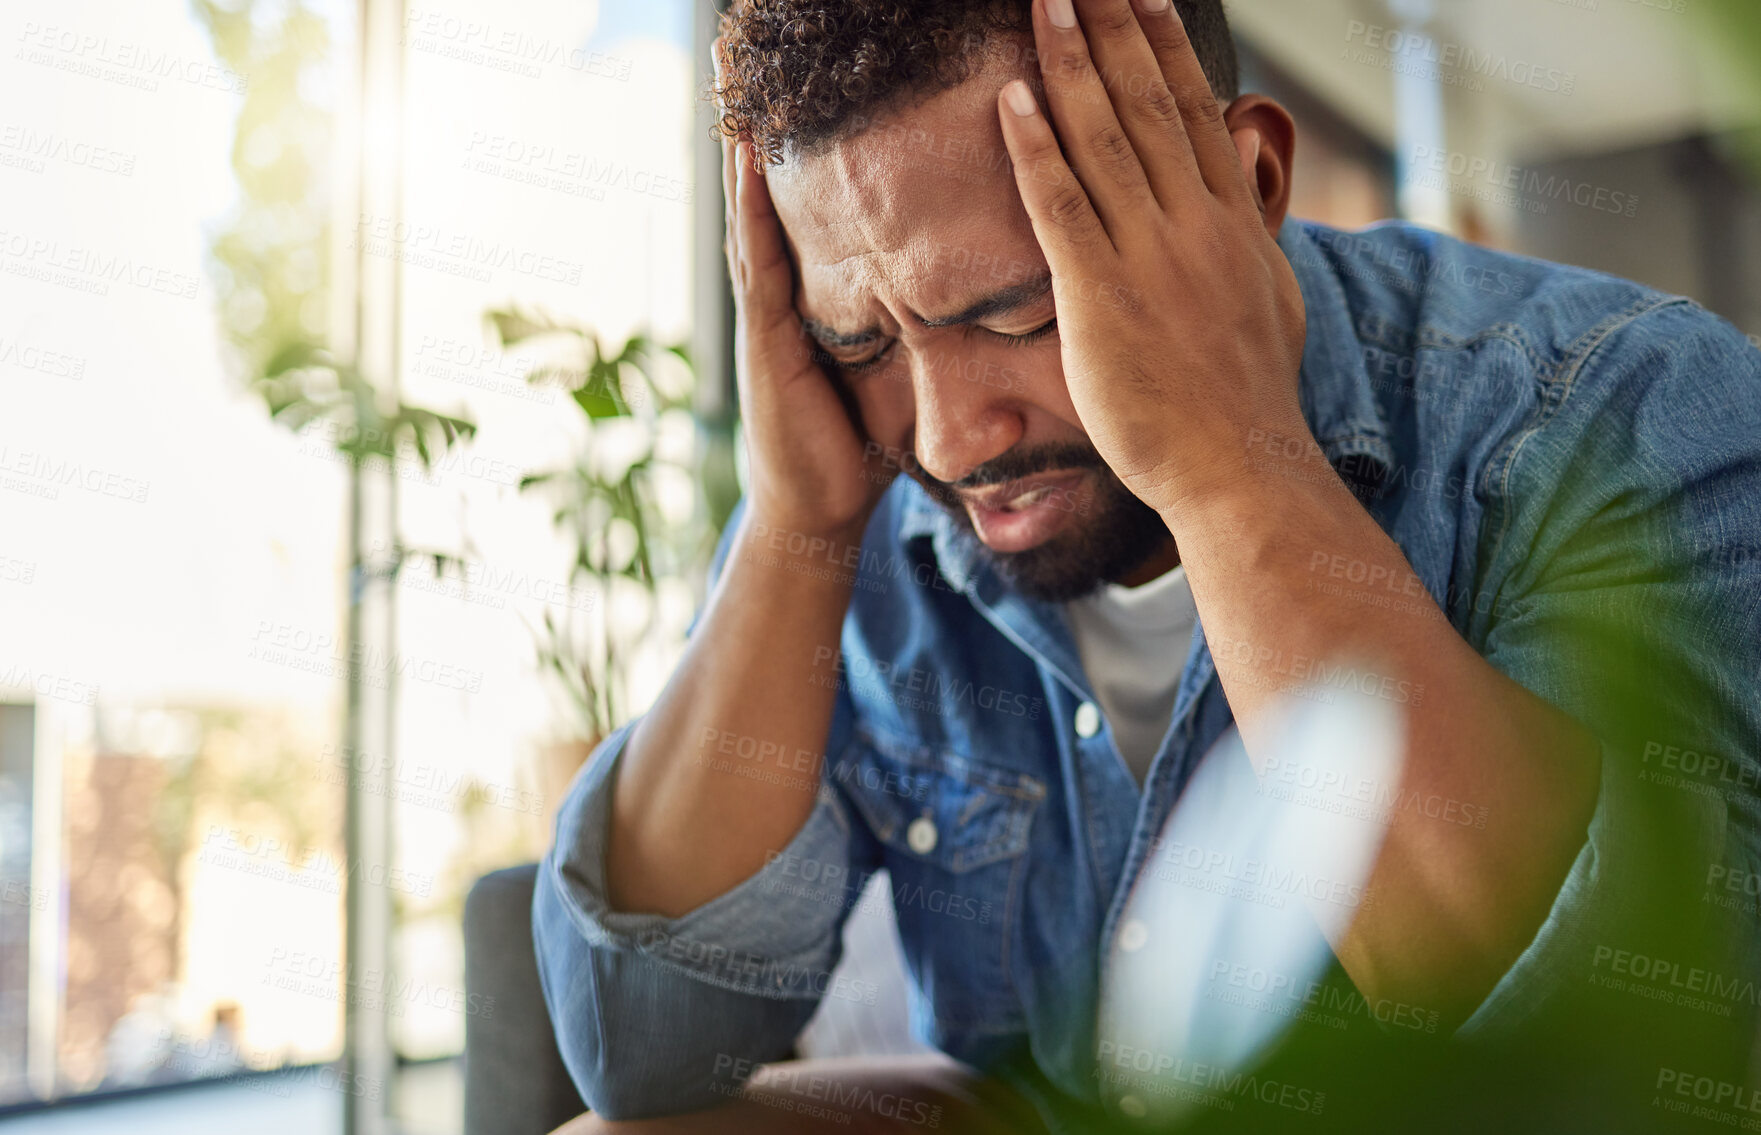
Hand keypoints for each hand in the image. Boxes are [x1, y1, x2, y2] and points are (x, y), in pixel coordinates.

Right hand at [716, 45, 894, 538]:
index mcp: (824, 291)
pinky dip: (750, 204)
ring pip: (757, 204)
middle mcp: (790, 288)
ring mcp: (771, 310)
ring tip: (731, 68)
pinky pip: (758, 259)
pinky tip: (745, 152)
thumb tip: (998, 298)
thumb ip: (930, 328)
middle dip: (764, 113)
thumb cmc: (861, 443)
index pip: (822, 199)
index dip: (817, 136)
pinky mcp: (767, 338)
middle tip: (747, 39)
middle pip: (778, 183)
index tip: (824, 70)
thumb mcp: (902, 369)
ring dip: (742, 138)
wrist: (820, 509)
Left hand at [995, 0, 1310, 515]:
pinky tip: (1011, 100)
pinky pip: (1063, 207)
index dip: (1166, 49)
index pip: (1195, 113)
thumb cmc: (1246, 399)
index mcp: (1232, 223)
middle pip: (1150, 104)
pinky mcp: (1102, 297)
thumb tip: (1242, 196)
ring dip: (1070, 64)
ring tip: (1044, 5)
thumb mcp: (1269, 300)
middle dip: (1113, 31)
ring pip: (1107, 139)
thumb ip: (1248, 240)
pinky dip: (1036, 149)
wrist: (1240, 466)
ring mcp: (1150, 257)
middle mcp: (1195, 225)